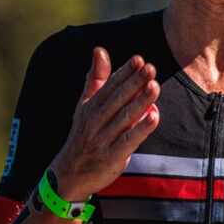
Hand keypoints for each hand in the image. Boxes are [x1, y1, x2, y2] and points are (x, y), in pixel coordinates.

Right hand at [49, 47, 159, 198]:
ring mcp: (102, 139)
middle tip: (151, 69)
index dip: (124, 73)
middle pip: (117, 99)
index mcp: (90, 106)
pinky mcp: (111, 157)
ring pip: (124, 118)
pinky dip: (141, 129)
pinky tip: (154, 116)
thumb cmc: (84, 134)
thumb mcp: (86, 105)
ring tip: (154, 86)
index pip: (109, 86)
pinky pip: (127, 141)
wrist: (68, 174)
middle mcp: (95, 121)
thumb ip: (96, 78)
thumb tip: (100, 49)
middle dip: (134, 83)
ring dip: (140, 102)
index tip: (139, 59)